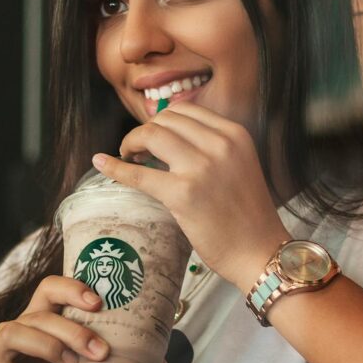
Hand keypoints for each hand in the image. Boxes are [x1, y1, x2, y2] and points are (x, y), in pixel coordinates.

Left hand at [91, 101, 292, 292]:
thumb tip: (166, 137)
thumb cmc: (248, 216)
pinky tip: (102, 164)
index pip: (185, 109)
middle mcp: (220, 144)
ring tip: (128, 159)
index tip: (152, 137)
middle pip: (165, 120)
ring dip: (131, 144)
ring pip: (150, 136)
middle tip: (136, 151)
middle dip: (144, 132)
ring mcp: (202, 167)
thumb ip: (212, 147)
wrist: (261, 252)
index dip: (161, 121)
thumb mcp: (239, 165)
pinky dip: (115, 167)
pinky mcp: (183, 193)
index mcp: (235, 134)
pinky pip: (138, 173)